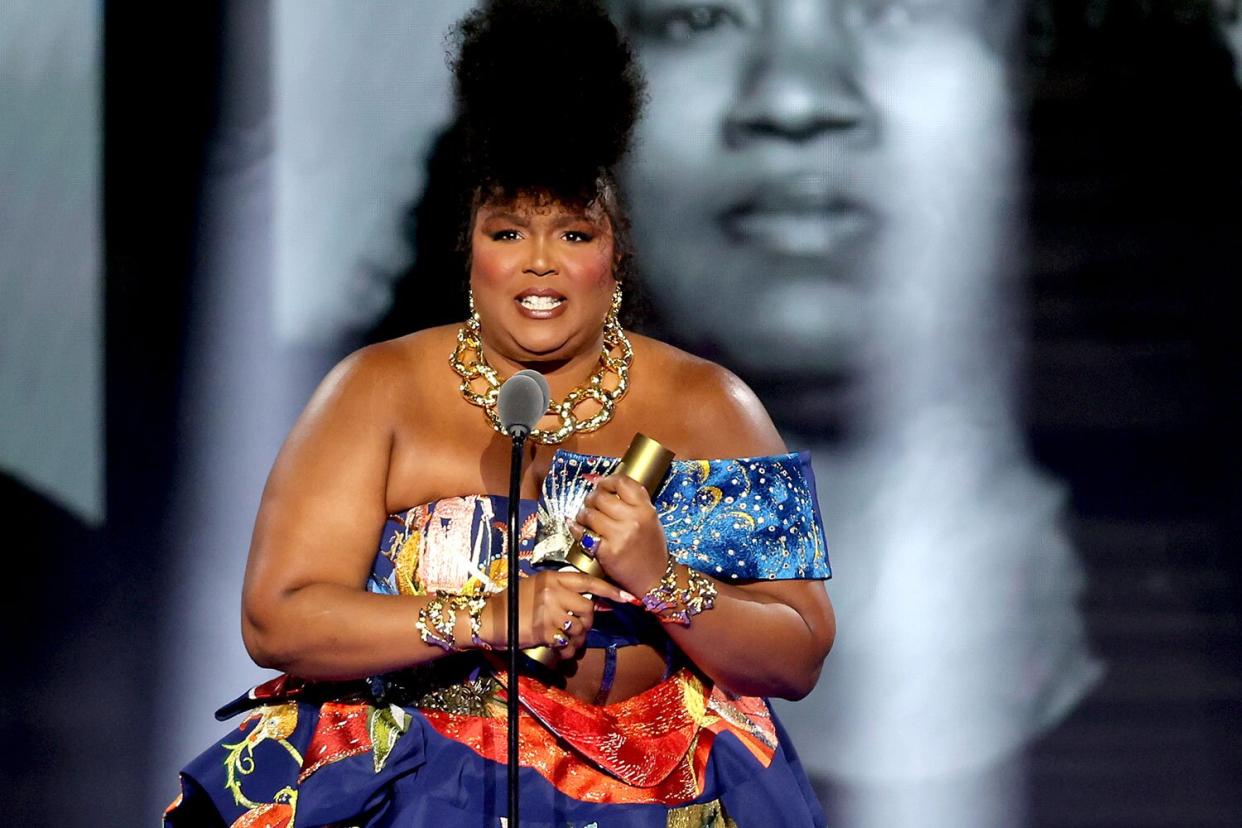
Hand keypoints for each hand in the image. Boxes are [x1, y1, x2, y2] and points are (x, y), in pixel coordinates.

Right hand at [482, 570, 630, 660]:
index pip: (589, 582)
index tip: (629, 598)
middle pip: (588, 608)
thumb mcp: (538, 588)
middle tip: (576, 629)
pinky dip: (567, 650)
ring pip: (580, 627)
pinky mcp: (543, 630)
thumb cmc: (513, 604)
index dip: (610, 591)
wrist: (488, 619)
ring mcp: (548, 610)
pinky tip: (560, 650)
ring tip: (566, 640)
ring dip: (577, 638)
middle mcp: (553, 591)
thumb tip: (594, 602)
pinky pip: (567, 643)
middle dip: (587, 622)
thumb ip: (563, 592)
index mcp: (553, 578)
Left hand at [570, 474, 669, 597]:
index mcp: (646, 510)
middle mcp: (634, 520)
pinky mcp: (607, 552)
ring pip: (589, 513)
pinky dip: (577, 529)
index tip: (600, 485)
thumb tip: (600, 482)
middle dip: (592, 498)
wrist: (655, 580)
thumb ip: (631, 502)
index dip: (606, 481)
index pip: (622, 482)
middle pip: (601, 496)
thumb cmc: (651, 550)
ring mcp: (620, 536)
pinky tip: (579, 529)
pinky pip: (583, 533)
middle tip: (591, 504)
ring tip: (586, 519)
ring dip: (583, 514)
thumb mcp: (650, 520)